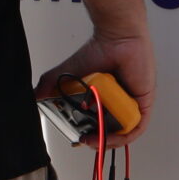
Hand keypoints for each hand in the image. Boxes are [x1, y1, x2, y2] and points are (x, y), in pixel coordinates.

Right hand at [35, 28, 154, 143]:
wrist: (117, 39)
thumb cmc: (98, 51)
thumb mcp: (66, 73)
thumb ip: (50, 85)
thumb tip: (35, 97)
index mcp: (103, 98)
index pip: (96, 124)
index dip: (87, 134)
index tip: (76, 137)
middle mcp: (118, 103)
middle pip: (109, 131)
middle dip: (96, 140)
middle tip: (82, 139)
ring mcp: (131, 104)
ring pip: (122, 132)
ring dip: (107, 141)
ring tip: (92, 139)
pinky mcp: (143, 104)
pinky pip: (136, 127)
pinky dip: (123, 136)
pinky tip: (108, 136)